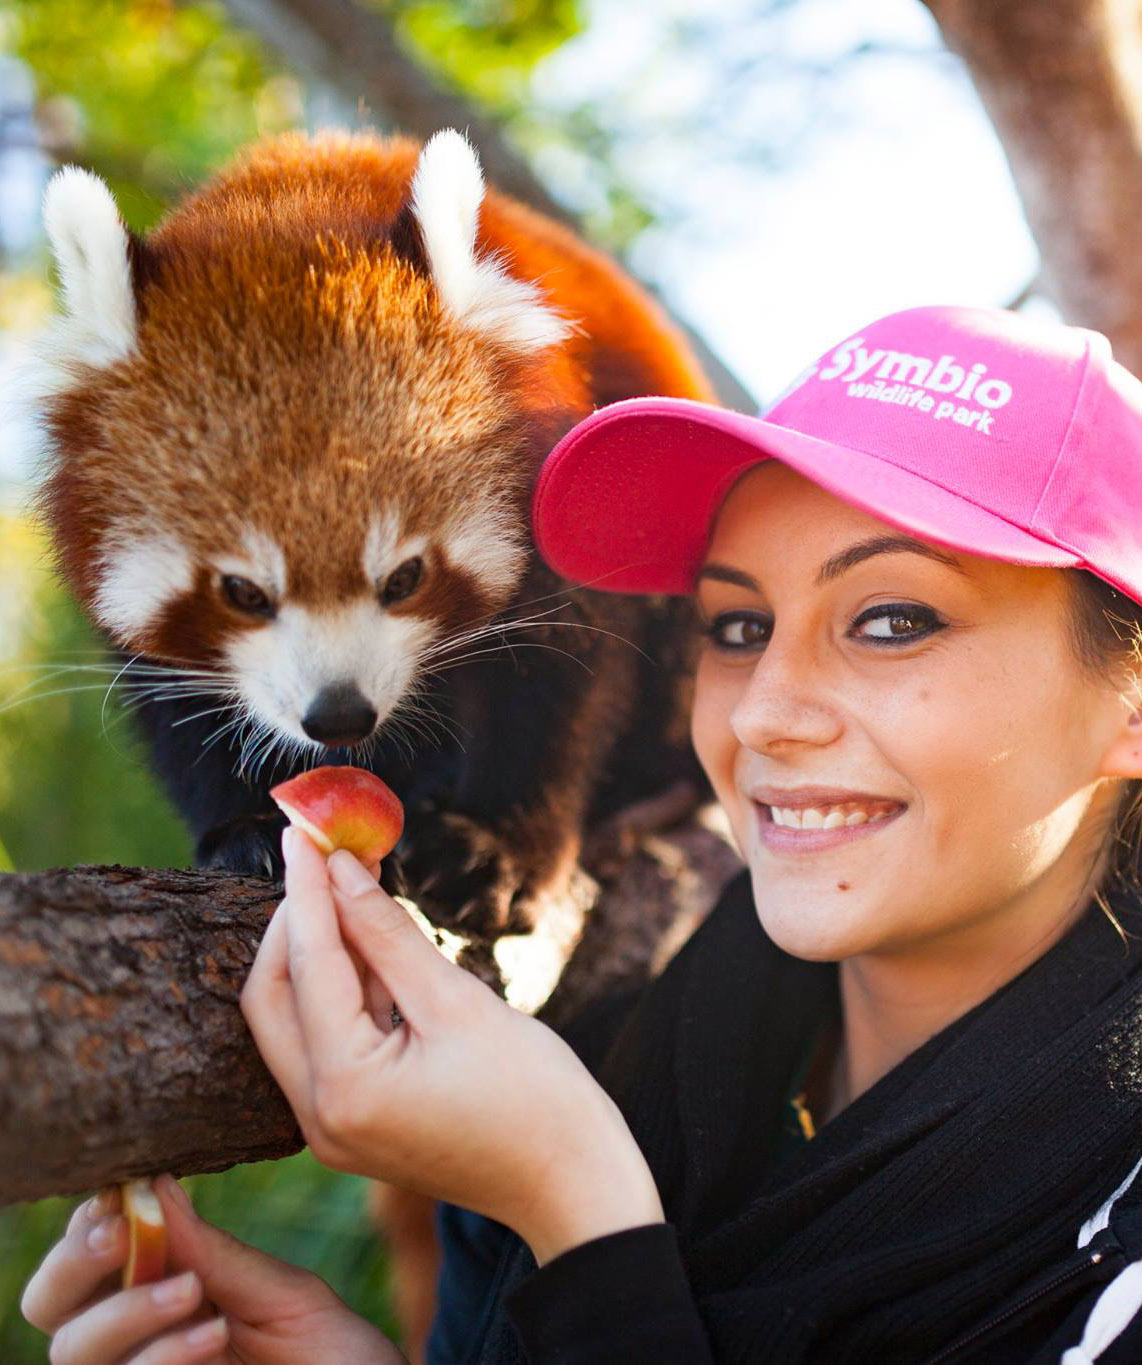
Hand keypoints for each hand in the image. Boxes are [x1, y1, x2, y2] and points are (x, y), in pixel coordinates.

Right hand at [21, 1175, 404, 1363]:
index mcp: (160, 1299)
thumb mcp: (280, 1293)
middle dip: (75, 1267)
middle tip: (121, 1234)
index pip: (84, 1264)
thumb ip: (213, 1252)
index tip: (120, 1193)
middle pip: (51, 1310)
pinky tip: (212, 1334)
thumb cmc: (334, 1356)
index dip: (85, 1228)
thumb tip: (153, 1184)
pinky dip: (159, 1357)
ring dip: (125, 1314)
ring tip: (194, 1292)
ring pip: (71, 1355)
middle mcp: (138, 1346)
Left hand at [240, 828, 663, 1264]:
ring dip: (317, 951)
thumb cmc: (535, 1098)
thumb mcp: (458, 1002)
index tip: (302, 830)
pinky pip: (327, 1042)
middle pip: (273, 999)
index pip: (307, 966)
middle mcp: (321, 1117)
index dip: (306, 891)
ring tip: (348, 881)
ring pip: (295, 1018)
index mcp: (344, 1089)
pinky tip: (370, 939)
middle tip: (317, 857)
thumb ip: (388, 933)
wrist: (574, 1186)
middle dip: (293, 923)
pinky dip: (341, 989)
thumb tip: (341, 870)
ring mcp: (334, 1127)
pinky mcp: (356, 1122)